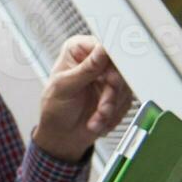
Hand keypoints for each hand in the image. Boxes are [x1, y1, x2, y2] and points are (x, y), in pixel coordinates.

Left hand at [33, 37, 132, 162]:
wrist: (63, 136)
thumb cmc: (55, 108)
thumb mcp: (65, 86)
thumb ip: (86, 68)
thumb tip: (103, 49)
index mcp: (79, 50)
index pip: (103, 46)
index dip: (112, 60)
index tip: (114, 72)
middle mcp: (96, 60)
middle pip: (119, 67)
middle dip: (112, 92)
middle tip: (103, 107)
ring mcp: (109, 77)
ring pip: (125, 86)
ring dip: (111, 106)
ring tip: (96, 116)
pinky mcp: (118, 94)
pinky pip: (126, 102)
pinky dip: (113, 115)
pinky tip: (97, 120)